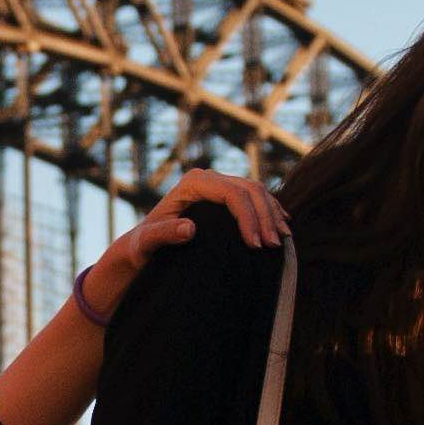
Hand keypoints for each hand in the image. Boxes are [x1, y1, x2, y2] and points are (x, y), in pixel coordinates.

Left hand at [80, 168, 288, 319]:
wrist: (142, 246)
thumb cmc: (142, 246)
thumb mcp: (146, 242)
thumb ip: (164, 233)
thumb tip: (189, 228)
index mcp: (193, 183)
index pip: (232, 193)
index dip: (248, 216)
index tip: (255, 245)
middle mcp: (208, 178)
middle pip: (250, 189)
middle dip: (265, 216)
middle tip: (274, 245)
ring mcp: (219, 185)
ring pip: (257, 191)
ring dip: (273, 214)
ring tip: (281, 240)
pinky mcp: (226, 197)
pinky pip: (256, 198)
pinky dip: (271, 211)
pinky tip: (281, 226)